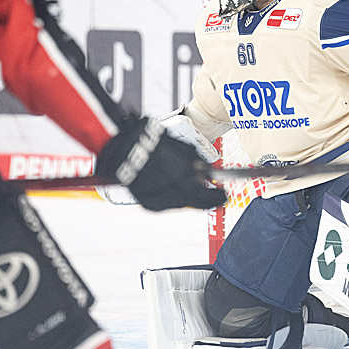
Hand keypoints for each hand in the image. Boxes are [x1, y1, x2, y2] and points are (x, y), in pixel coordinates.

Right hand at [95, 117, 226, 210]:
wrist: (125, 150)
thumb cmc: (155, 144)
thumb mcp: (182, 148)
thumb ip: (196, 162)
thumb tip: (206, 172)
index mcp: (186, 184)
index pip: (209, 198)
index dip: (218, 196)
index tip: (224, 194)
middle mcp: (174, 197)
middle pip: (196, 202)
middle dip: (204, 196)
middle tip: (211, 191)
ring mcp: (160, 202)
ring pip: (181, 202)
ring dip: (186, 194)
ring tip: (184, 181)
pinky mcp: (149, 204)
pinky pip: (165, 202)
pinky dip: (170, 194)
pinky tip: (168, 183)